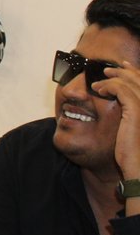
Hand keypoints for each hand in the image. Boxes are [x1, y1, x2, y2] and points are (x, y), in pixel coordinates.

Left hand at [98, 61, 139, 178]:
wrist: (139, 168)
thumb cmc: (135, 152)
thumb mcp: (135, 128)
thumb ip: (132, 113)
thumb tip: (122, 101)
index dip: (136, 72)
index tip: (123, 66)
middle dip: (124, 71)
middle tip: (108, 69)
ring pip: (130, 83)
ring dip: (113, 78)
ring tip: (98, 81)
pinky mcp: (137, 112)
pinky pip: (121, 91)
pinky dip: (109, 86)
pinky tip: (99, 90)